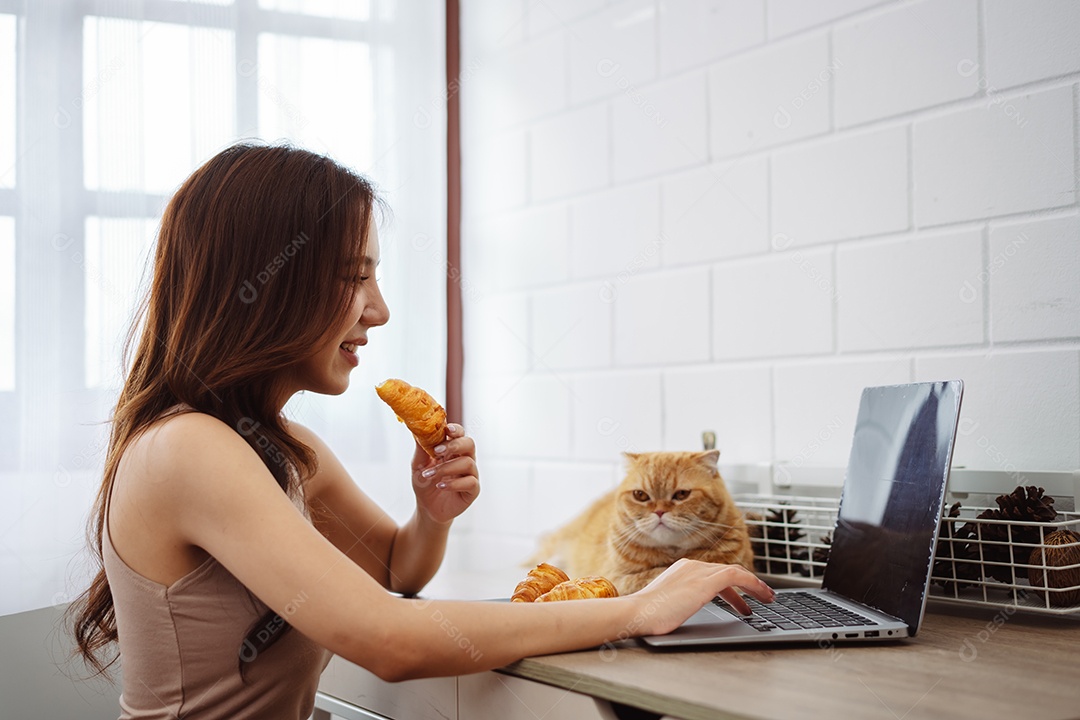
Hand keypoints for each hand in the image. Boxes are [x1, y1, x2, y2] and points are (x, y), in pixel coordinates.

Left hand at [410, 423, 479, 524]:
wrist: (427, 507)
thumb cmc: (425, 483)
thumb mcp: (418, 465)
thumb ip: (421, 449)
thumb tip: (417, 430)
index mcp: (453, 450)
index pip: (459, 434)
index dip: (455, 429)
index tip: (446, 429)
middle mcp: (465, 459)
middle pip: (469, 444)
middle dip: (455, 444)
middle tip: (437, 450)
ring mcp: (470, 474)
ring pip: (468, 463)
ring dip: (447, 468)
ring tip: (429, 475)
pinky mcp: (473, 490)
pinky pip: (470, 482)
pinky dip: (454, 483)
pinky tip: (440, 485)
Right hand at [630, 559, 774, 636]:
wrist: (638, 613)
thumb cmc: (647, 615)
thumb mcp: (668, 605)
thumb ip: (681, 601)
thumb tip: (686, 611)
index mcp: (682, 570)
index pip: (714, 573)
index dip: (732, 587)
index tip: (742, 598)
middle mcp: (692, 566)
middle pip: (727, 572)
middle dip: (747, 585)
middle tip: (761, 598)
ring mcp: (698, 572)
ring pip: (735, 572)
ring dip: (754, 585)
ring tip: (767, 598)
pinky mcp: (706, 581)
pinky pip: (737, 576)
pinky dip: (752, 583)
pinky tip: (761, 594)